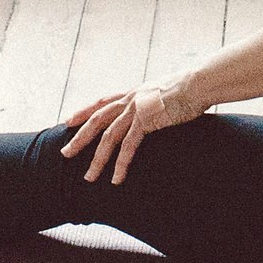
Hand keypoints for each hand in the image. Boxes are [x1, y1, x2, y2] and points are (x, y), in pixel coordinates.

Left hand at [61, 81, 204, 182]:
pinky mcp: (145, 121)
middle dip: (79, 138)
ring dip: (97, 160)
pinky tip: (116, 179)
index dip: (83, 111)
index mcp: (131, 93)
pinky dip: (121, 164)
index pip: (101, 102)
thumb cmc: (187, 88)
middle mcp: (129, 100)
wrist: (197, 83)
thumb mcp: (162, 93)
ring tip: (89, 178)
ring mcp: (135, 110)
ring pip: (108, 138)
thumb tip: (152, 108)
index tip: (68, 121)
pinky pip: (128, 147)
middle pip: (96, 121)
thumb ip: (151, 101)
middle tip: (65, 153)